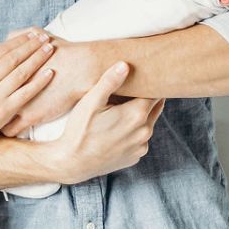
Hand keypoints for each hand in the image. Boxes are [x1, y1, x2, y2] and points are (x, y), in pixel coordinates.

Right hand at [0, 30, 55, 169]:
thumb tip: (1, 43)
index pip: (1, 50)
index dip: (19, 40)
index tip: (32, 34)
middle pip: (13, 58)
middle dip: (31, 46)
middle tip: (44, 38)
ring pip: (21, 72)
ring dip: (38, 58)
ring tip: (49, 49)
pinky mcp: (6, 109)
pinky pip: (26, 92)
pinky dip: (39, 81)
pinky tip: (50, 72)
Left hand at [0, 34, 96, 135]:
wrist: (80, 67)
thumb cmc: (60, 51)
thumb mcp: (35, 38)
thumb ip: (19, 36)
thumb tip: (7, 38)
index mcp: (4, 69)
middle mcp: (5, 87)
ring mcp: (17, 104)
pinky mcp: (30, 118)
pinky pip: (11, 131)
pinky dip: (7, 130)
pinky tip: (8, 128)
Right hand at [45, 62, 164, 183]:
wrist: (72, 163)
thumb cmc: (79, 130)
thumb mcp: (91, 102)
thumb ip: (109, 82)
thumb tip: (124, 65)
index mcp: (137, 114)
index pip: (155, 93)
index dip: (150, 84)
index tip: (144, 76)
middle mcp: (144, 131)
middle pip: (155, 107)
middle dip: (148, 97)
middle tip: (136, 89)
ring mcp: (141, 146)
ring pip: (148, 123)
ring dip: (140, 115)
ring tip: (123, 108)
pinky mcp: (135, 157)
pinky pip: (140, 139)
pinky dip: (134, 131)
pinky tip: (118, 128)